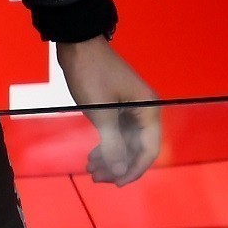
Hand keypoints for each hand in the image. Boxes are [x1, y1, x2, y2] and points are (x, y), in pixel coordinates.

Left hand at [56, 36, 160, 184]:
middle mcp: (143, 111)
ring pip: (125, 143)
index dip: (135, 169)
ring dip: (110, 158)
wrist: (78, 44)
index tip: (117, 183)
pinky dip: (106, 146)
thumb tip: (121, 171)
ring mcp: (130, 109)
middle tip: (96, 178)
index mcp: (147, 110)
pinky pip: (116, 133)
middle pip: (137, 148)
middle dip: (118, 165)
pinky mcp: (116, 107)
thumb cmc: (91, 74)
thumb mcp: (100, 112)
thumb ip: (112, 143)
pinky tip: (92, 157)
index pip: (149, 149)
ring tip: (91, 170)